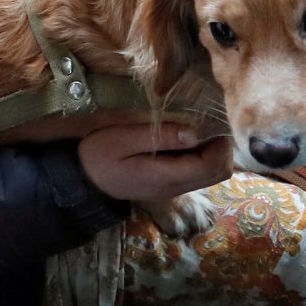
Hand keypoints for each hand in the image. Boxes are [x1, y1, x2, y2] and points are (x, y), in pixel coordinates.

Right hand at [79, 121, 232, 202]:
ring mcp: (175, 187)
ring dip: (213, 149)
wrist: (83, 181)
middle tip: (208, 119)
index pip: (213, 165)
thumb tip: (195, 132)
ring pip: (212, 172)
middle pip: (219, 172)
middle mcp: (177, 187)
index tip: (212, 118)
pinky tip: (186, 137)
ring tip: (197, 125)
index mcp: (167, 177)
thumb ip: (159, 136)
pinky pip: (198, 171)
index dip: (221, 142)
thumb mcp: (122, 139)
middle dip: (222, 146)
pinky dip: (201, 154)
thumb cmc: (99, 156)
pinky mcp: (171, 182)